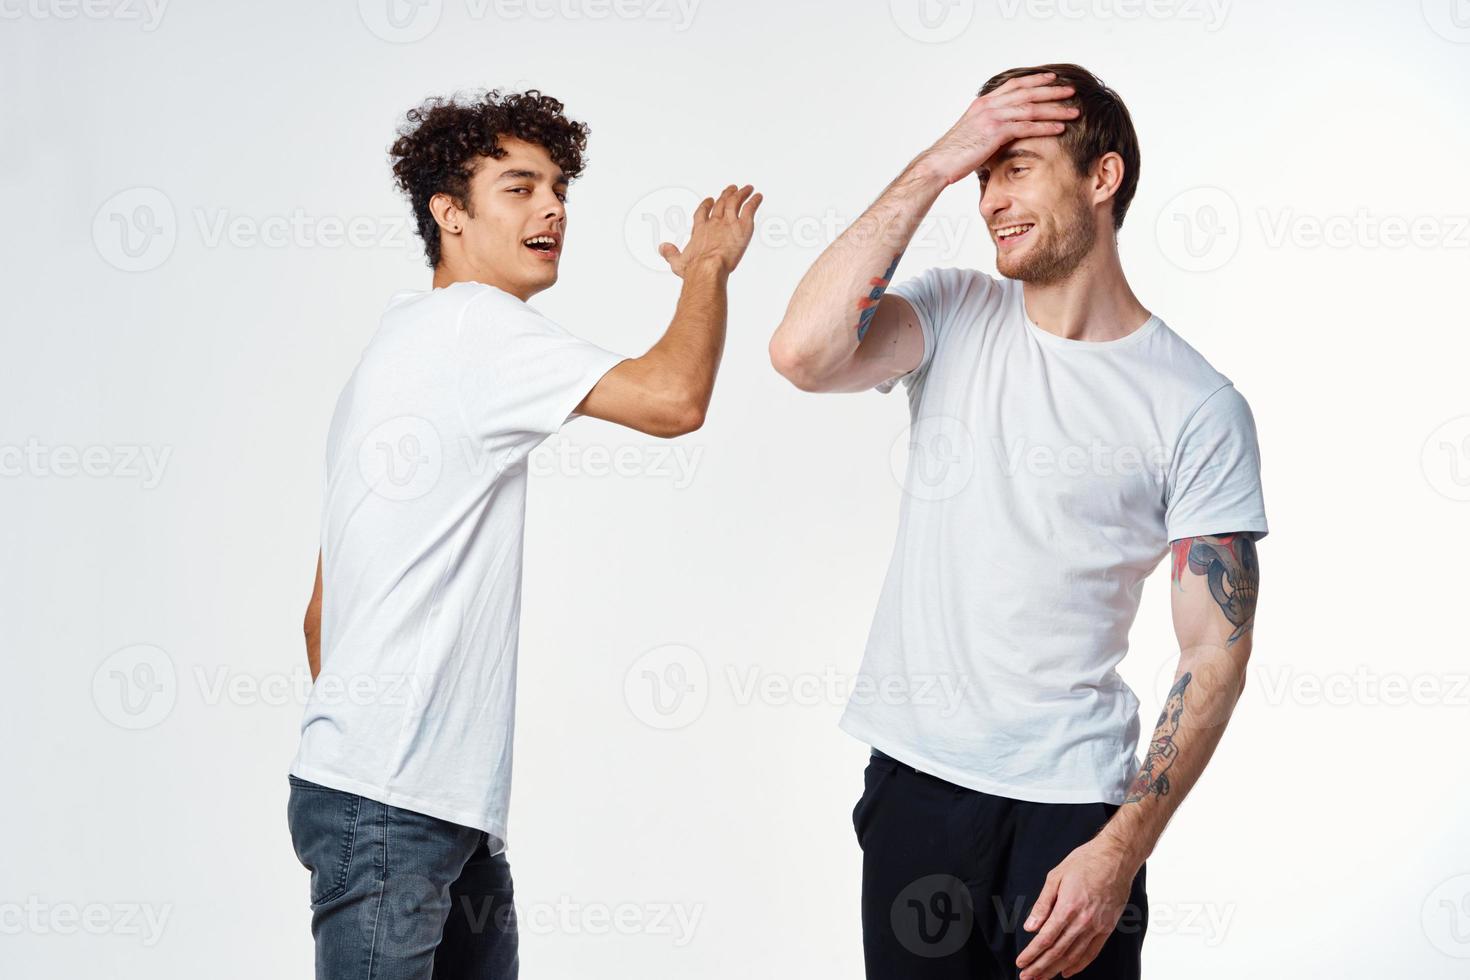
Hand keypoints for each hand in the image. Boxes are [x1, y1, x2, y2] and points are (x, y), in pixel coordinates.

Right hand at [660, 184, 761, 277]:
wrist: (707, 268)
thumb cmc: (693, 269)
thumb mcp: (677, 262)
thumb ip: (670, 254)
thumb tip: (662, 247)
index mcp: (700, 230)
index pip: (702, 212)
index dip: (706, 205)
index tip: (710, 199)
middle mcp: (714, 223)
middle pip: (721, 203)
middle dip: (726, 195)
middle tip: (731, 189)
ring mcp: (729, 222)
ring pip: (735, 202)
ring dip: (741, 194)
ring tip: (747, 188)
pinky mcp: (743, 226)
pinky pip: (750, 209)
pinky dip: (754, 201)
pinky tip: (758, 196)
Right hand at [916, 73, 1079, 185]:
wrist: (938, 163)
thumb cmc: (954, 154)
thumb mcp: (973, 133)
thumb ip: (989, 127)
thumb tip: (1002, 133)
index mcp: (983, 103)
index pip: (1014, 85)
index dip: (1035, 80)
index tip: (1052, 78)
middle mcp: (989, 105)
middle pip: (1027, 92)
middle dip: (1052, 91)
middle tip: (1071, 91)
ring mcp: (992, 117)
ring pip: (1031, 108)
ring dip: (1055, 109)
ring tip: (1073, 111)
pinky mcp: (995, 132)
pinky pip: (1026, 126)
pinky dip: (1045, 126)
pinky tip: (1059, 128)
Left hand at [1015, 838, 1138, 979]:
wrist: (1116, 858)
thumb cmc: (1084, 862)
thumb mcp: (1056, 877)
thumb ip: (1042, 904)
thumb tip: (1030, 927)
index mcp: (1067, 907)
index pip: (1046, 938)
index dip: (1032, 954)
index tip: (1020, 963)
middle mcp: (1083, 921)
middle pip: (1058, 951)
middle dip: (1040, 967)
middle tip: (1026, 978)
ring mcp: (1097, 926)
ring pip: (1074, 955)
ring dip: (1056, 969)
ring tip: (1042, 978)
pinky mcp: (1108, 928)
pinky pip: (1092, 952)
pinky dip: (1080, 965)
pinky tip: (1068, 972)